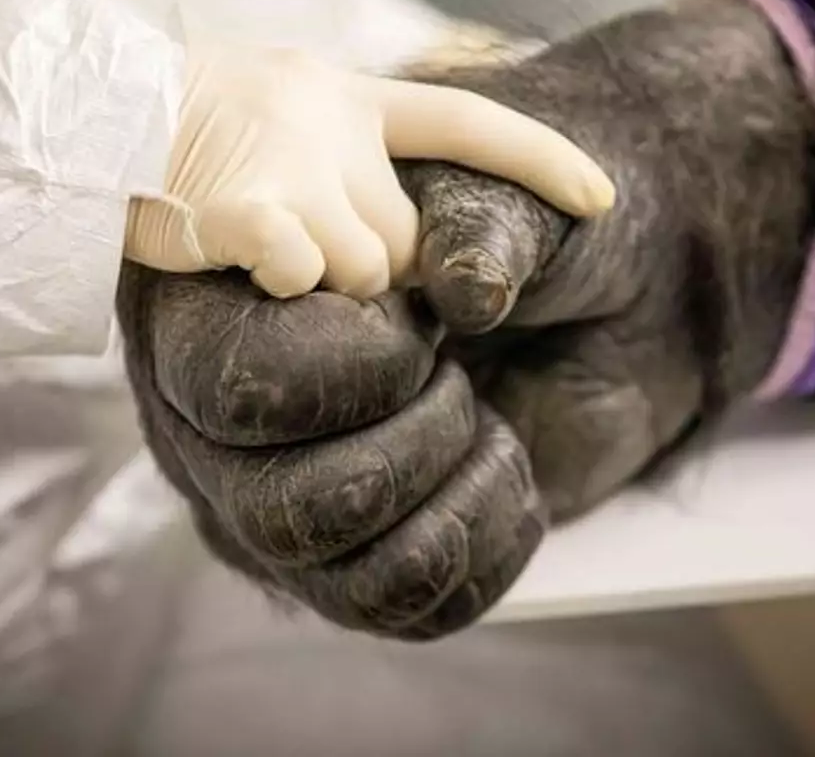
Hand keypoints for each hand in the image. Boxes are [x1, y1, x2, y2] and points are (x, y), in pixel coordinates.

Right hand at [118, 0, 814, 637]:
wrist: (591, 307)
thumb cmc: (520, 242)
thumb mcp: (507, 207)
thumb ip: (485, 229)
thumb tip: (465, 294)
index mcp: (224, 308)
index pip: (227, 383)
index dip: (346, 367)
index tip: (420, 323)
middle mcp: (227, 425)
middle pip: (274, 510)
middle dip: (407, 447)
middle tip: (456, 376)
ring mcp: (284, 505)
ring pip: (334, 576)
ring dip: (446, 498)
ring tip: (487, 422)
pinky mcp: (354, 561)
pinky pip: (396, 606)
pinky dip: (485, 542)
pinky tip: (506, 467)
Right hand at [124, 40, 614, 298]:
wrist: (86, 111)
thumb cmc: (185, 135)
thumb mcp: (288, 121)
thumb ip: (352, 173)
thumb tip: (394, 261)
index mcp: (350, 96)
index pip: (467, 122)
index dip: (538, 162)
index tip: (604, 198)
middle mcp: (331, 122)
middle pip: (405, 240)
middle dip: (372, 267)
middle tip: (300, 250)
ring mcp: (289, 163)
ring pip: (364, 272)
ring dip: (323, 287)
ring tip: (256, 257)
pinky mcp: (241, 210)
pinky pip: (302, 270)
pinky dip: (284, 278)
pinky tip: (244, 263)